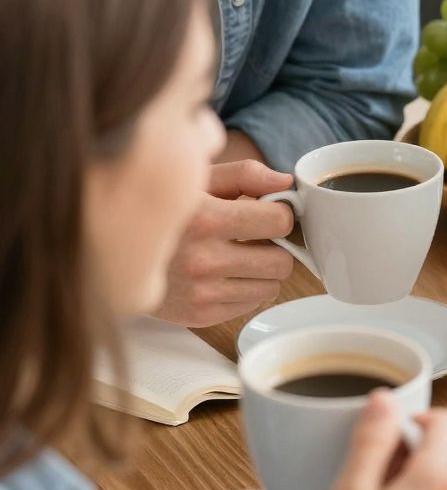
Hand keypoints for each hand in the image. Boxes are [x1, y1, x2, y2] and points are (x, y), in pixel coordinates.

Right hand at [156, 159, 296, 326]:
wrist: (118, 255)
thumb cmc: (165, 211)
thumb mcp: (198, 180)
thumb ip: (245, 175)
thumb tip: (285, 181)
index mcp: (205, 219)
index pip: (279, 222)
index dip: (280, 215)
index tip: (269, 213)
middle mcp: (204, 260)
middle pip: (281, 261)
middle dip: (275, 247)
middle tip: (257, 238)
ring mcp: (201, 292)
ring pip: (271, 287)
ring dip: (262, 271)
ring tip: (238, 255)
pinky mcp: (200, 315)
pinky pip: (251, 305)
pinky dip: (245, 289)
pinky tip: (223, 274)